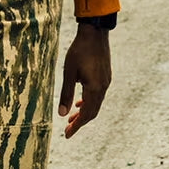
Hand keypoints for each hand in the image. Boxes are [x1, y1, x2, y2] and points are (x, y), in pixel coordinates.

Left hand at [58, 23, 111, 138]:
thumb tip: (62, 114)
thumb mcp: (69, 73)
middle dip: (80, 122)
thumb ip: (66, 94)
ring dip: (84, 112)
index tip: (67, 135)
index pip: (86, 114)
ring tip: (71, 117)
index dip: (76, 126)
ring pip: (96, 103)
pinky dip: (89, 102)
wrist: (95, 32)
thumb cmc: (79, 51)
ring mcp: (106, 81)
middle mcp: (103, 87)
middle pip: (93, 112)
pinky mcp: (106, 75)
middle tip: (68, 129)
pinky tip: (80, 101)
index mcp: (94, 88)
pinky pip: (99, 95)